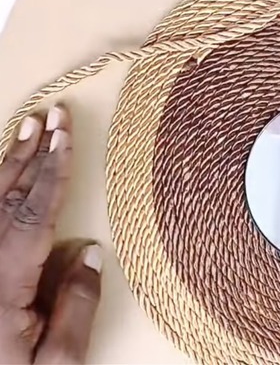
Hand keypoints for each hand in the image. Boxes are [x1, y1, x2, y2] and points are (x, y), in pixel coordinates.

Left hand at [0, 105, 101, 363]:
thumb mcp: (60, 362)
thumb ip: (78, 306)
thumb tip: (93, 252)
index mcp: (3, 286)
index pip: (33, 214)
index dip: (53, 171)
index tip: (66, 135)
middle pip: (6, 198)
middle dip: (32, 153)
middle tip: (51, 116)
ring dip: (10, 164)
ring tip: (28, 129)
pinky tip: (3, 175)